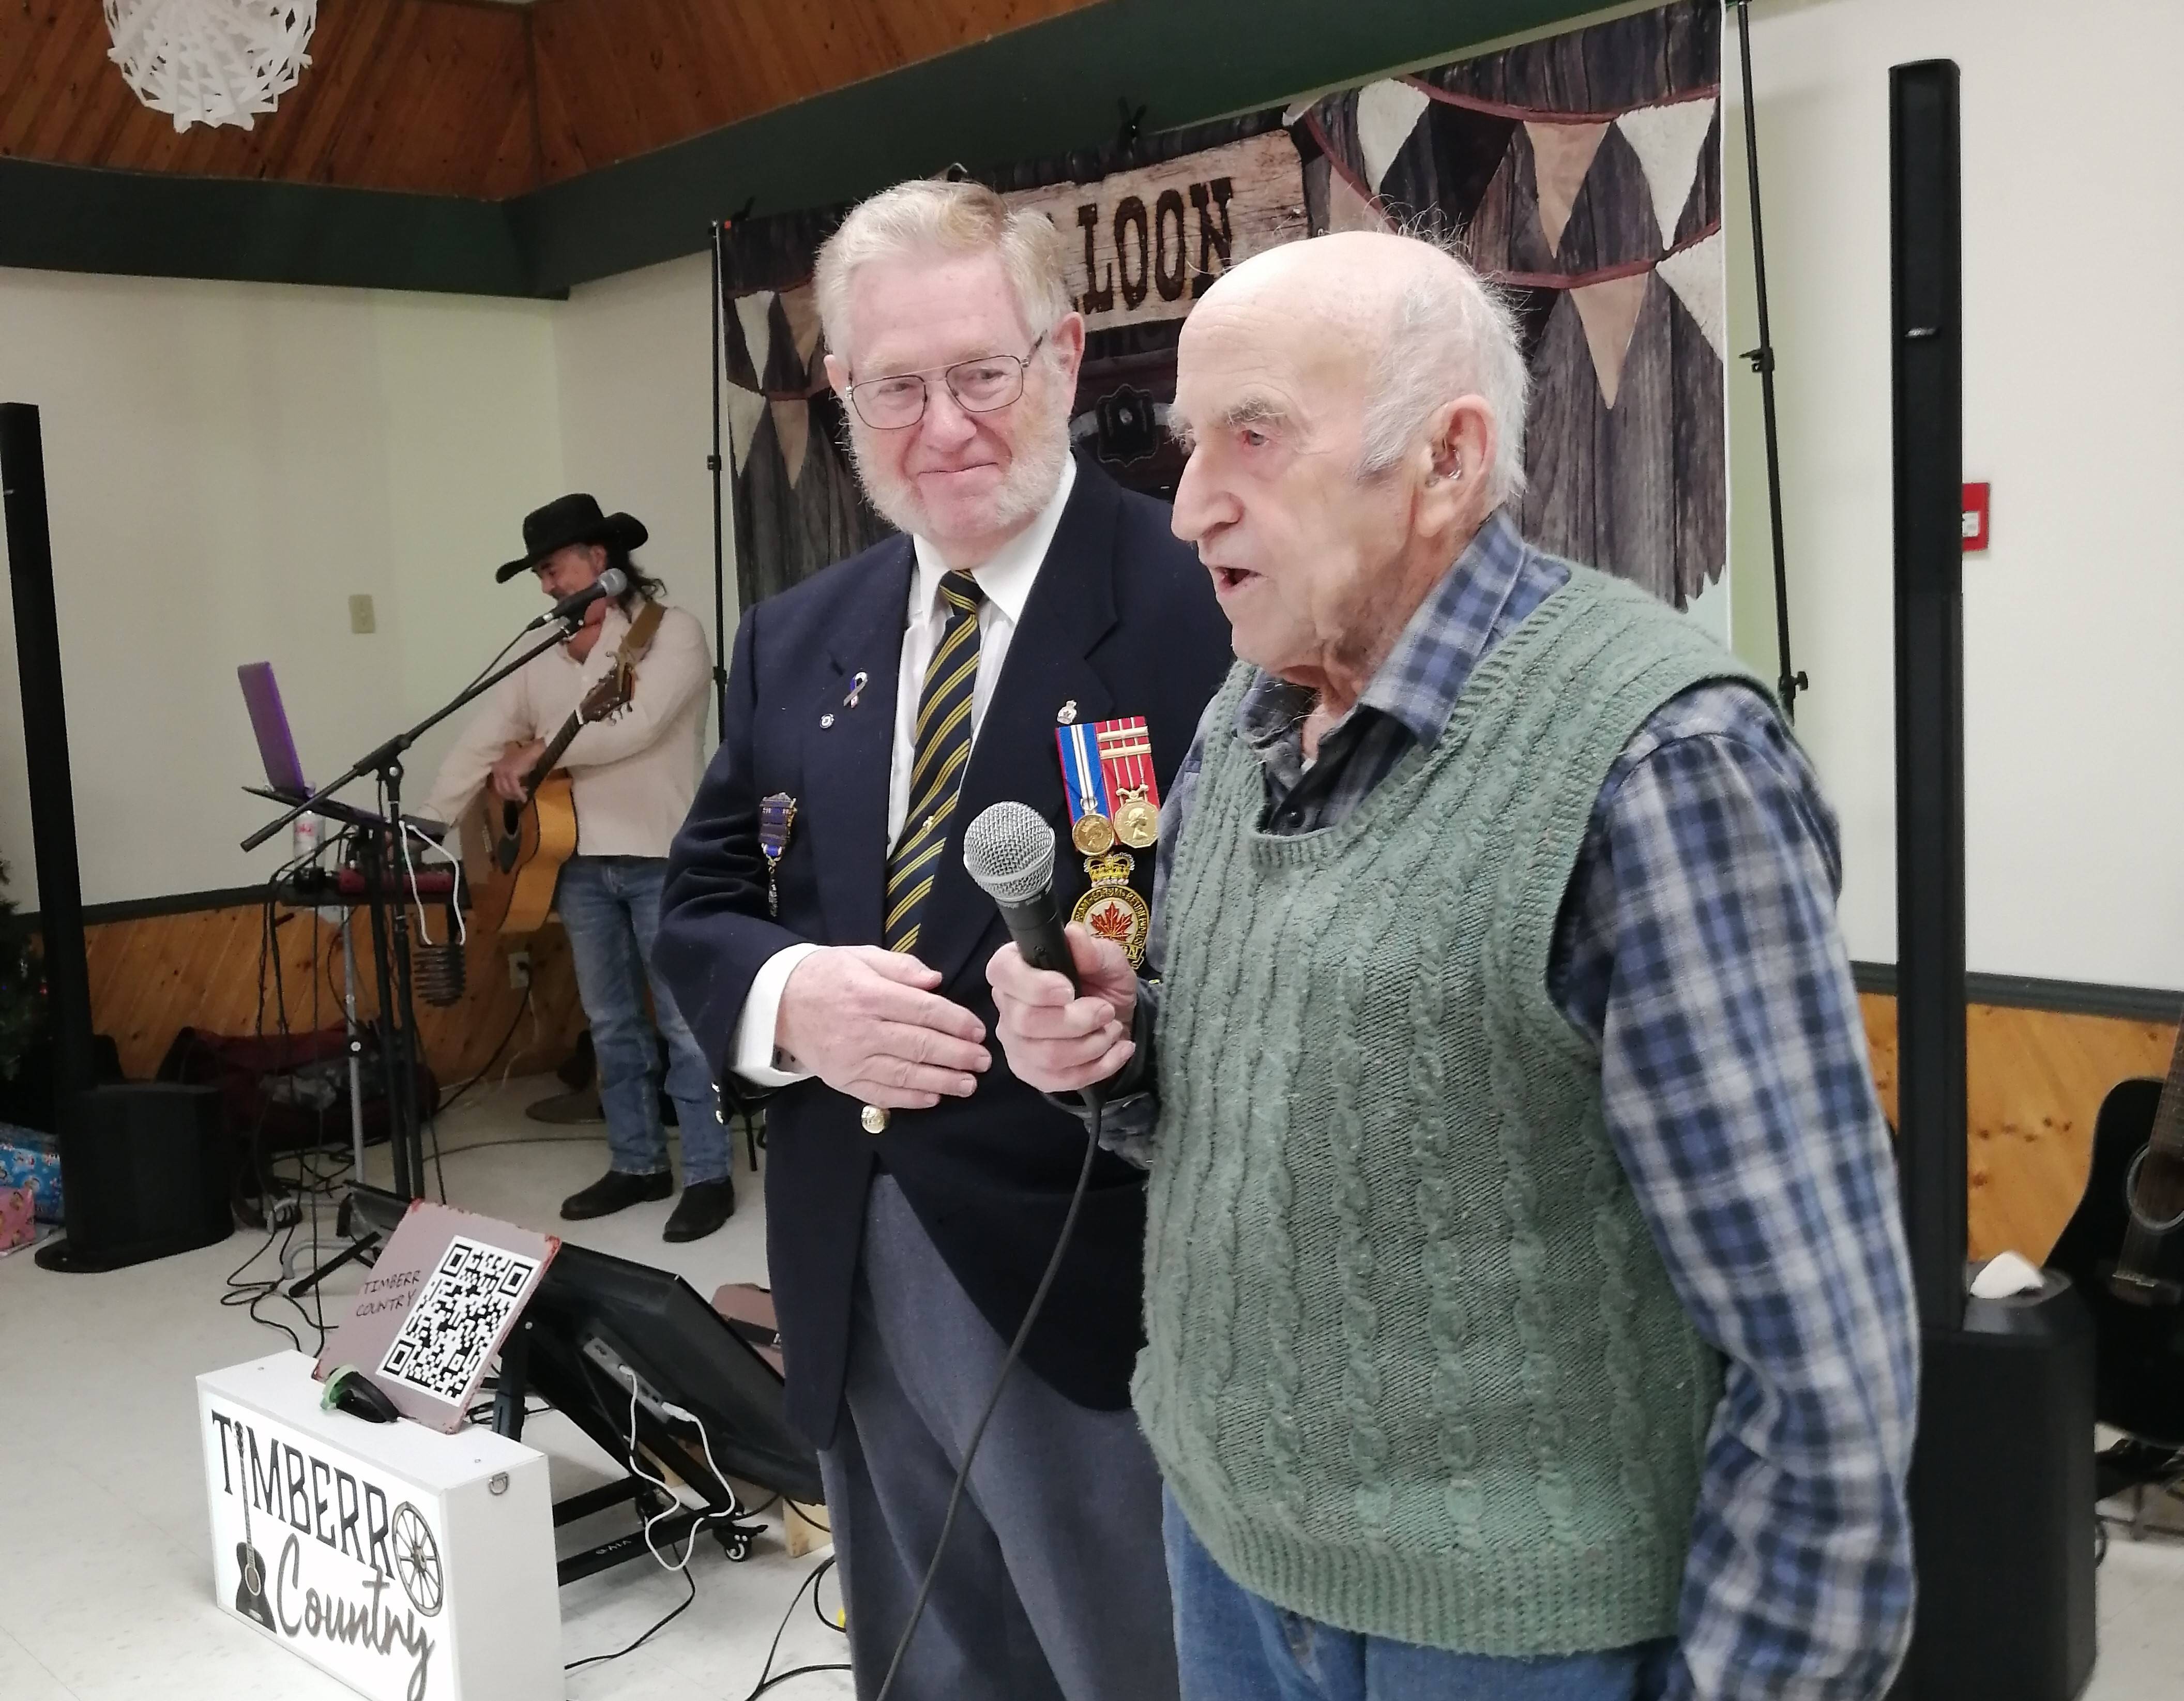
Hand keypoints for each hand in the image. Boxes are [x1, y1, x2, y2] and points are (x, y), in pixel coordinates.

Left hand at [491, 740, 547, 802]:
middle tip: (520, 798)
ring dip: (515, 796)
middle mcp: (497, 769)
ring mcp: (503, 771)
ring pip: (506, 790)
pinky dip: (520, 794)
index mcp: (496, 767)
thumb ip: (511, 777)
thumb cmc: (527, 757)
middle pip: (500, 790)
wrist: (535, 750)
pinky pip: (514, 788)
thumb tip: (512, 791)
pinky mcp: (511, 773)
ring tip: (524, 796)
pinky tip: (525, 797)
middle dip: (510, 796)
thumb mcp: (516, 768)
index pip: (497, 785)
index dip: (506, 793)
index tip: (515, 796)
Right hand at [777, 946, 990, 1109]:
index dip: (956, 1022)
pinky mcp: (843, 1080)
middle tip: (984, 1060)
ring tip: (969, 1084)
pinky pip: (882, 1094)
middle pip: (920, 1045)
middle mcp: (863, 1030)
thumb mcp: (862, 956)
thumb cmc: (826, 975)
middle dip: (958, 1055)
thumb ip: (901, 967)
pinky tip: (934, 1097)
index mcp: (870, 995)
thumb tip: (936, 981)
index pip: (924, 1011)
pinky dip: (910, 1099)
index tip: (978, 1030)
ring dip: (942, 1081)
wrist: (778, 1003)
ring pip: (905, 1075)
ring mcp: (852, 1060)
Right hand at [987, 924, 1136, 1094]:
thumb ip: (1092, 950)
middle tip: (1106, 1011)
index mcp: (1016, 966)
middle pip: (1025, 1022)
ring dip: (1092, 1045)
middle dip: (1076, 1020)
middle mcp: (1007, 1005)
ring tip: (1113, 1029)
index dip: (1034, 985)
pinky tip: (1118, 1051)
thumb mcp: (1108, 960)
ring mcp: (1015, 1043)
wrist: (1116, 1018)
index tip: (1069, 990)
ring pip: (1046, 1055)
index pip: (1002, 973)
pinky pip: (1060, 1079)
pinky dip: (1099, 1067)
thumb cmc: (1103, 982)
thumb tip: (1073, 935)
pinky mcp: (1031, 1072)